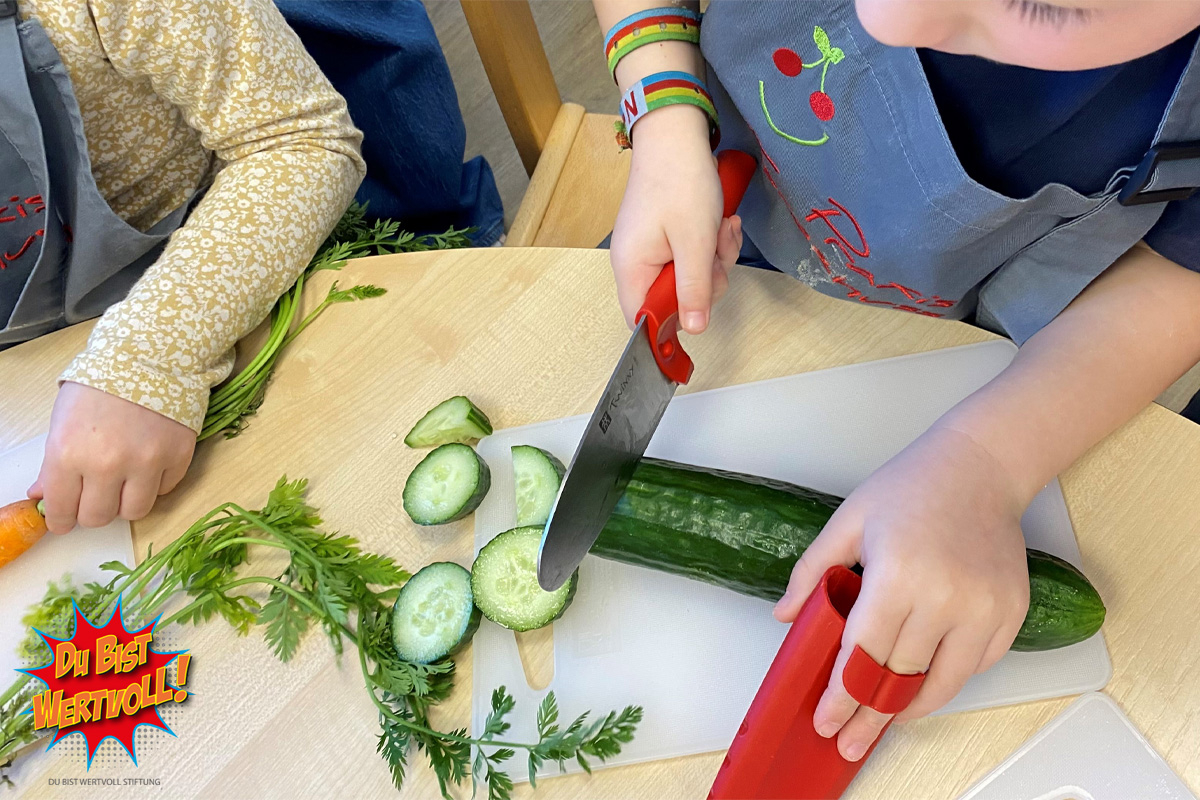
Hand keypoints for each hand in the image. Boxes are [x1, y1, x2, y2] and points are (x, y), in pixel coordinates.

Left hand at [29, 382, 195, 532]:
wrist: (149, 357)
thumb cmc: (98, 386)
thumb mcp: (63, 422)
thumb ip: (53, 465)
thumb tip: (43, 495)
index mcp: (69, 454)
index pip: (62, 510)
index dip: (61, 520)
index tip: (65, 520)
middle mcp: (107, 464)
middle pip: (98, 517)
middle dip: (92, 511)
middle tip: (95, 497)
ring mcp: (147, 463)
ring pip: (134, 512)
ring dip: (125, 502)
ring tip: (123, 484)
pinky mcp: (177, 457)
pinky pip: (163, 490)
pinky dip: (154, 483)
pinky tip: (148, 463)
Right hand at [610, 105, 742, 333]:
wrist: (675, 135)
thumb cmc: (680, 181)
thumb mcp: (695, 242)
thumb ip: (694, 289)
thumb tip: (694, 329)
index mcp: (631, 269)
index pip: (643, 320)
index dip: (672, 324)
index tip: (701, 307)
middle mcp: (635, 264)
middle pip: (673, 301)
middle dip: (706, 281)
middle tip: (717, 251)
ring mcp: (649, 250)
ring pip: (688, 279)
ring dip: (714, 260)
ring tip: (721, 229)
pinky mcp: (663, 238)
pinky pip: (691, 258)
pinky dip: (710, 245)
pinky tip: (720, 224)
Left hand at [774, 426, 1030, 760]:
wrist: (979, 466)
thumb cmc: (910, 488)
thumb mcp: (848, 521)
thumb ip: (813, 572)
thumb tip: (784, 615)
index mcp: (898, 573)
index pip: (864, 654)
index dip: (843, 696)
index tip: (828, 722)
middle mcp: (945, 596)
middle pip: (900, 676)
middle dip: (869, 714)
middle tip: (850, 740)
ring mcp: (984, 607)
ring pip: (943, 681)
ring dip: (911, 708)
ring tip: (885, 721)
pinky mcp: (1011, 611)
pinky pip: (976, 665)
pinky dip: (948, 679)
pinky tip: (924, 684)